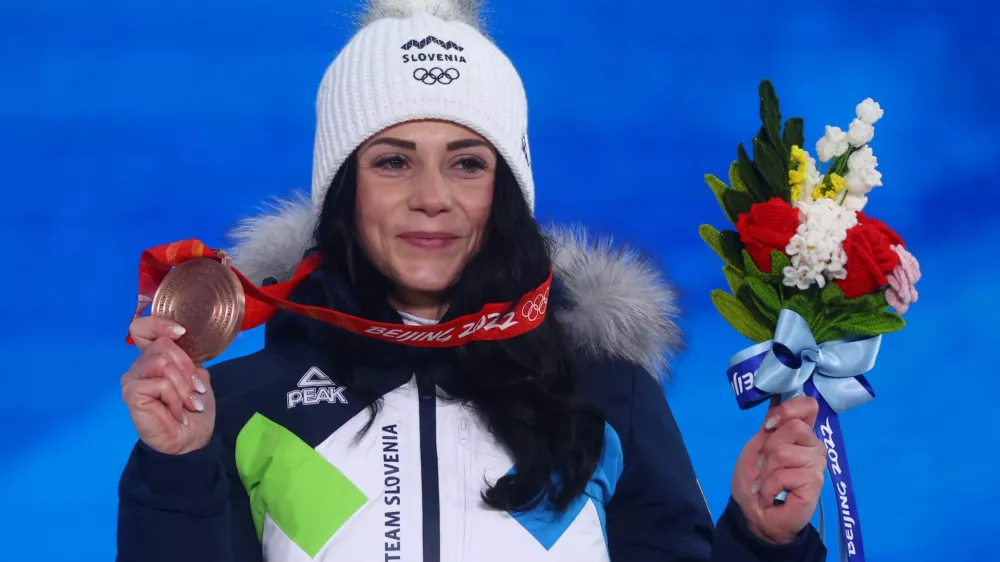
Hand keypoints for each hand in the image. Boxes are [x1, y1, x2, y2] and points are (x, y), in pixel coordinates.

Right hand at [121, 317, 215, 454]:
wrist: (191, 439)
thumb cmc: (194, 408)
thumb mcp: (195, 376)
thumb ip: (186, 357)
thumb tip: (180, 339)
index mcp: (153, 358)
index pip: (141, 328)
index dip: (159, 324)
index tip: (181, 333)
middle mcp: (139, 365)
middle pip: (163, 346)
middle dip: (187, 369)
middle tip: (197, 392)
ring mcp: (132, 378)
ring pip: (162, 363)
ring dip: (183, 386)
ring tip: (190, 404)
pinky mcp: (131, 392)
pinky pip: (160, 383)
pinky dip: (176, 398)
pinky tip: (178, 413)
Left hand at [731, 396, 825, 544]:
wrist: (754, 515)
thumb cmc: (755, 481)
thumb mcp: (756, 448)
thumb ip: (770, 426)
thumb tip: (776, 396)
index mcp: (800, 434)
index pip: (808, 406)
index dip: (788, 409)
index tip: (769, 425)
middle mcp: (813, 446)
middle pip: (794, 427)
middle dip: (768, 448)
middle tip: (762, 467)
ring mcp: (816, 465)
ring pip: (784, 452)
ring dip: (765, 472)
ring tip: (765, 485)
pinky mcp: (815, 484)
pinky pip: (784, 475)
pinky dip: (768, 487)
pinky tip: (770, 497)